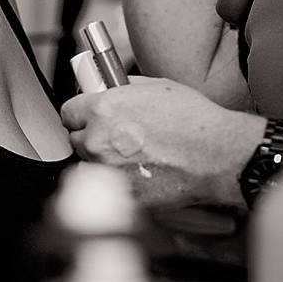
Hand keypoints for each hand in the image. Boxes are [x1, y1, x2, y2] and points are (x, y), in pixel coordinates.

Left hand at [60, 77, 264, 208]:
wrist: (215, 154)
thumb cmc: (193, 120)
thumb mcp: (157, 87)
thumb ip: (125, 89)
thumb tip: (111, 88)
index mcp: (103, 109)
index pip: (67, 112)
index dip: (80, 113)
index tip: (87, 116)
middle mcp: (99, 141)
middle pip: (77, 140)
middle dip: (93, 137)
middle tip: (117, 135)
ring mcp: (108, 171)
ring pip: (91, 166)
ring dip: (104, 161)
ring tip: (133, 155)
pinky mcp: (121, 194)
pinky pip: (111, 186)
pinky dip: (121, 181)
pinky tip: (143, 171)